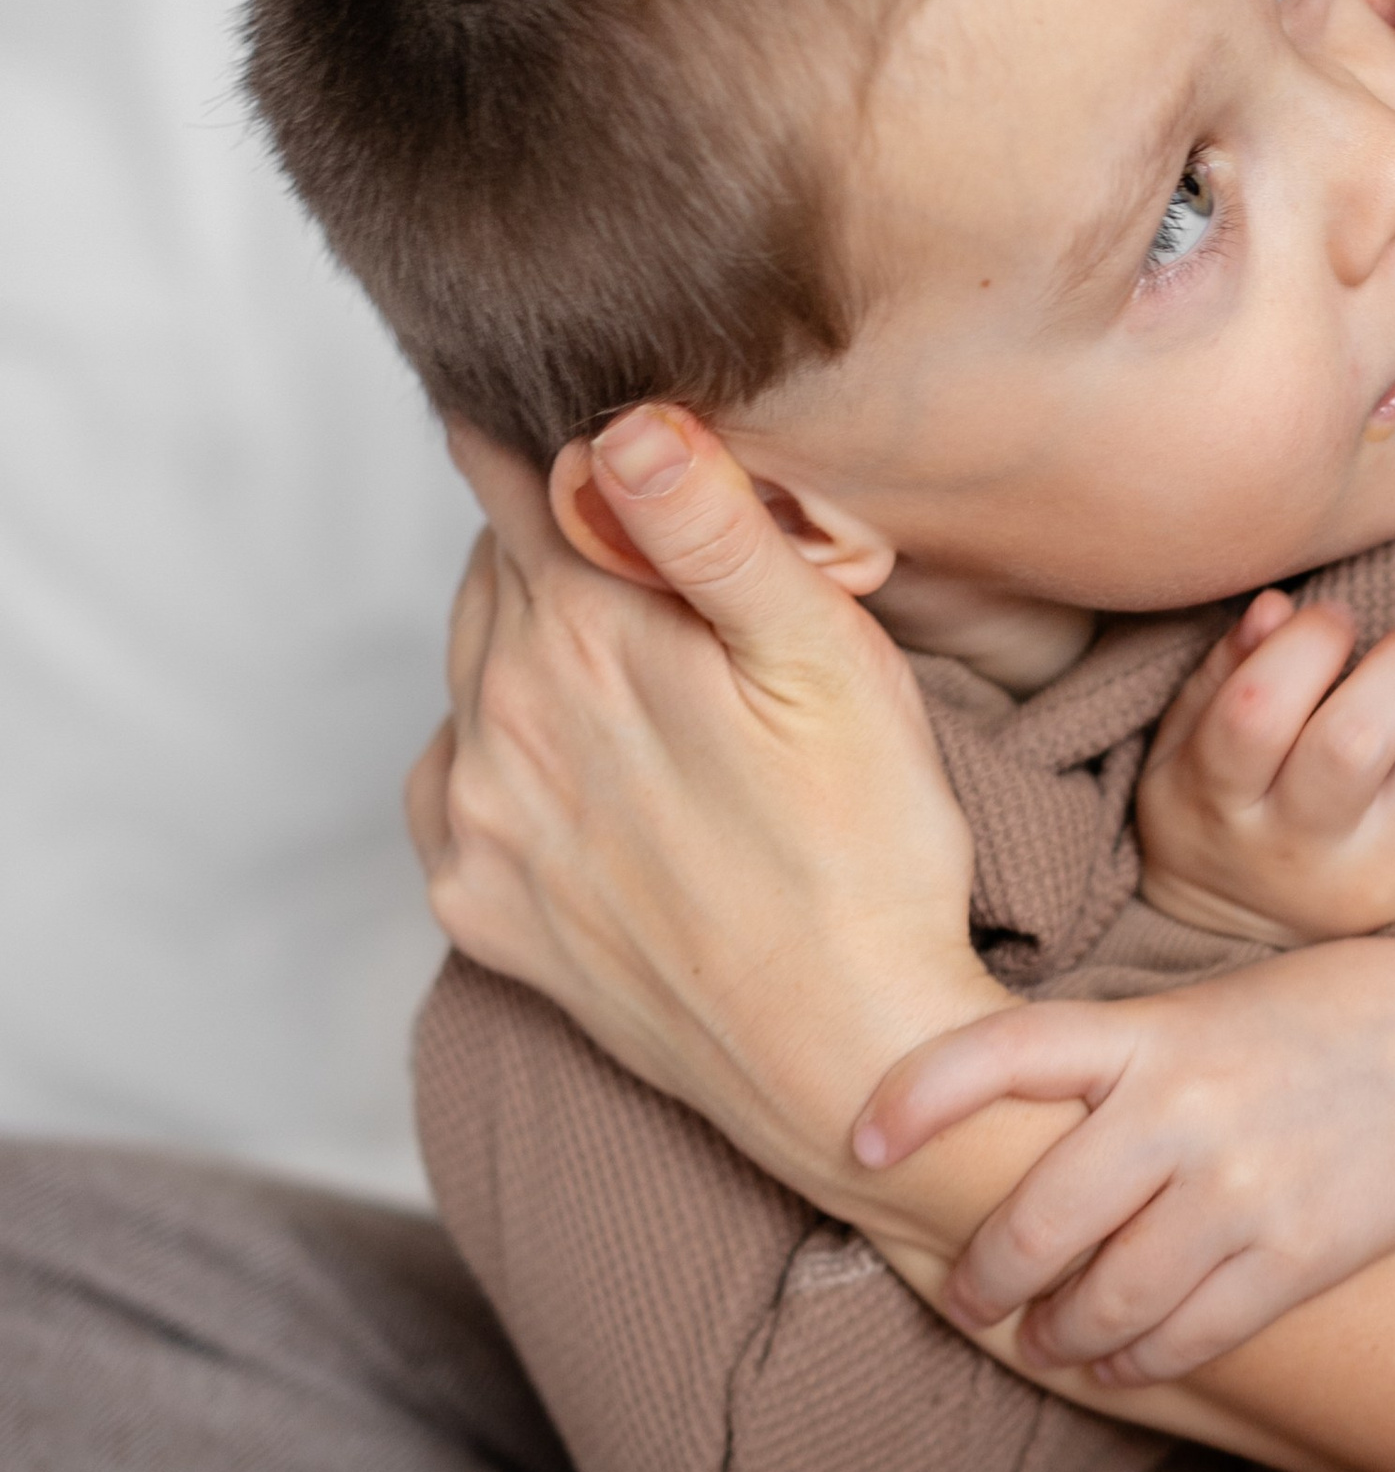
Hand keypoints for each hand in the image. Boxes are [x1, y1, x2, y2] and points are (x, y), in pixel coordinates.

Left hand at [407, 403, 996, 1206]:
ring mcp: (479, 821)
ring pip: (472, 670)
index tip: (589, 413)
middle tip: (643, 535)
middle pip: (493, 568)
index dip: (555, 434)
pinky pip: (451, 787)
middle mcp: (500, 716)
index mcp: (582, 630)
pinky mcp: (481, 908)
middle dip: (557, 536)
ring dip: (526, 639)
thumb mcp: (826, 655)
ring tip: (621, 648)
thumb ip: (714, 526)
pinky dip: (496, 752)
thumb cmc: (867, 847)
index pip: (516, 477)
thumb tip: (626, 424)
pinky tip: (573, 761)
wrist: (846, 1058)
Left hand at [852, 937, 1394, 1380]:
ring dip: (1057, 1334)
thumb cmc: (1301, 1020)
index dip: (919, 1097)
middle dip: (985, 1275)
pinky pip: (1188, 1334)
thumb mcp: (1193, 1011)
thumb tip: (991, 1138)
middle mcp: (1182, 1107)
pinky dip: (1136, 1363)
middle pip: (1039, 1218)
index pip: (1004, 1052)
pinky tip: (1118, 1365)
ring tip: (1042, 1339)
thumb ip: (1105, 1065)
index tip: (860, 1141)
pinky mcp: (1294, 1252)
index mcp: (1147, 1031)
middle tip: (966, 1293)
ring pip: (1106, 1297)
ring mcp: (1239, 1186)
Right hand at [1135, 593, 1394, 944]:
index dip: (1305, 639)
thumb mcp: (1185, 750)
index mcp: (1224, 808)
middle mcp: (1308, 857)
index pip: (1259, 710)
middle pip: (1366, 733)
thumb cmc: (1223, 815)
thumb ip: (1226, 672)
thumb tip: (1280, 607)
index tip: (1327, 625)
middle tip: (1392, 663)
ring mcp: (1391, 883)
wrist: (1259, 949)